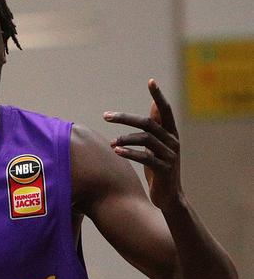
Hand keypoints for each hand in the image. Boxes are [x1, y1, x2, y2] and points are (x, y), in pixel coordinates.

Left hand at [104, 79, 181, 210]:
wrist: (169, 197)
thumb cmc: (159, 169)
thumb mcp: (157, 146)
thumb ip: (155, 127)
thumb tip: (153, 104)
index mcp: (170, 134)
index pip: (165, 110)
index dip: (158, 95)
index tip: (151, 81)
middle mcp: (172, 141)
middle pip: (148, 123)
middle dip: (125, 118)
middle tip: (106, 116)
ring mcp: (170, 155)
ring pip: (145, 139)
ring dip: (125, 139)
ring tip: (112, 142)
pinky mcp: (164, 169)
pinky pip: (146, 158)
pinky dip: (130, 153)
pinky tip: (116, 151)